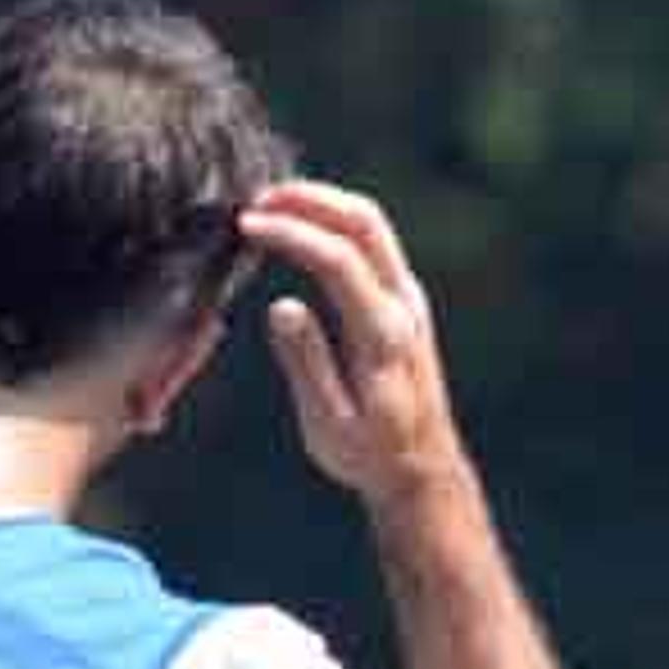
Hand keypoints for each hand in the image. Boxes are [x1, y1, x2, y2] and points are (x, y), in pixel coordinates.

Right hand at [239, 181, 471, 512]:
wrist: (423, 469)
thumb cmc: (370, 455)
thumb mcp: (329, 427)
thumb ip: (307, 365)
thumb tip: (282, 306)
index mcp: (384, 336)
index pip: (338, 260)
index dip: (290, 233)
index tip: (246, 226)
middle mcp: (404, 307)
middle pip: (364, 221)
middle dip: (309, 198)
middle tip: (256, 200)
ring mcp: (409, 299)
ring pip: (372, 225)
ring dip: (322, 204)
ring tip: (270, 206)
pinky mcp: (404, 302)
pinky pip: (373, 242)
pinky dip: (334, 222)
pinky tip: (300, 228)